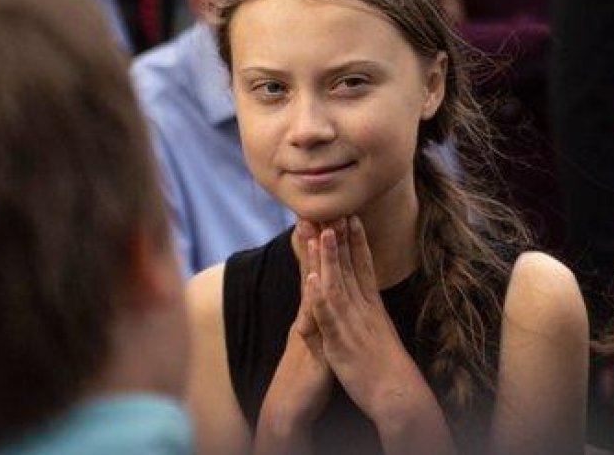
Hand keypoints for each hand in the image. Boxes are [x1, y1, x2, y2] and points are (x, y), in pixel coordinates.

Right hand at [256, 220, 334, 440]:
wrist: (290, 404)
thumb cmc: (306, 369)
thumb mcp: (316, 334)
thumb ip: (320, 311)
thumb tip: (322, 289)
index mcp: (313, 310)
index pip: (316, 271)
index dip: (319, 245)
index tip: (320, 215)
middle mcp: (308, 313)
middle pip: (311, 271)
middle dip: (313, 242)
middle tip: (313, 208)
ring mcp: (308, 328)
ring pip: (311, 288)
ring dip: (312, 261)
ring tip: (315, 232)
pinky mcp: (311, 346)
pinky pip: (312, 321)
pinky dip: (313, 300)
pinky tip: (314, 282)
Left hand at [305, 217, 434, 422]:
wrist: (398, 394)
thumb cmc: (389, 369)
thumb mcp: (381, 334)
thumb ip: (373, 316)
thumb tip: (371, 305)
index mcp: (372, 307)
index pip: (364, 267)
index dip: (357, 241)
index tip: (351, 216)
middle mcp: (364, 310)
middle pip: (351, 267)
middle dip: (341, 237)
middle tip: (333, 209)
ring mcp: (353, 324)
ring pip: (339, 283)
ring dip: (330, 257)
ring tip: (323, 230)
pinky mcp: (341, 342)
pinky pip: (329, 315)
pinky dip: (321, 294)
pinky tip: (313, 277)